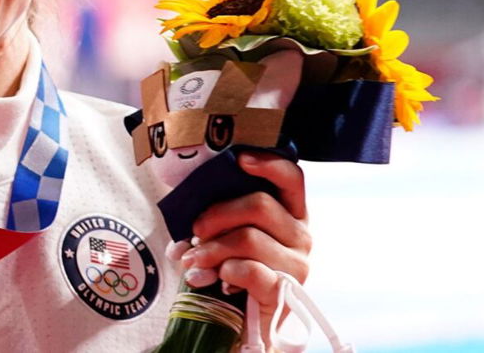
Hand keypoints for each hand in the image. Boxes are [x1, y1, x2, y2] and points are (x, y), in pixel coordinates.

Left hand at [179, 152, 311, 338]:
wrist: (244, 324)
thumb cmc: (232, 272)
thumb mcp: (224, 238)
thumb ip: (212, 218)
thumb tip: (183, 219)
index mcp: (290, 214)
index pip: (292, 178)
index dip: (268, 164)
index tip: (238, 159)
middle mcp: (300, 235)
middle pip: (259, 206)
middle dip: (217, 215)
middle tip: (194, 233)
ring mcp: (296, 264)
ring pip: (249, 238)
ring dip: (211, 249)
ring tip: (192, 261)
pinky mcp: (285, 291)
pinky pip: (249, 270)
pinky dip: (224, 270)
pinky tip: (214, 279)